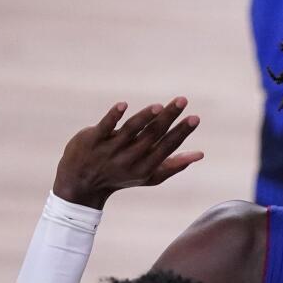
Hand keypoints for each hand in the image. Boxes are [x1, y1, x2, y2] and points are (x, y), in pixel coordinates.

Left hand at [52, 99, 202, 208]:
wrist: (81, 182)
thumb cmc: (122, 177)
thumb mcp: (150, 176)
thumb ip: (175, 165)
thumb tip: (200, 154)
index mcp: (146, 167)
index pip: (167, 146)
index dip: (181, 132)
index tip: (194, 118)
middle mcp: (130, 159)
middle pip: (152, 135)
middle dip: (169, 118)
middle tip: (183, 101)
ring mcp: (110, 150)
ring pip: (131, 131)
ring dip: (145, 117)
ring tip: (159, 106)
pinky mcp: (92, 140)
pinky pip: (105, 127)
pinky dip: (114, 116)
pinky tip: (123, 105)